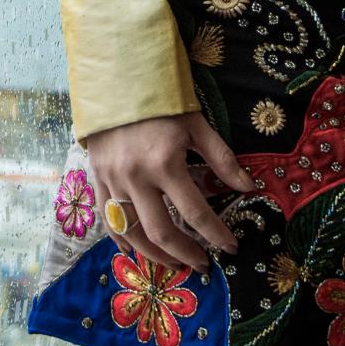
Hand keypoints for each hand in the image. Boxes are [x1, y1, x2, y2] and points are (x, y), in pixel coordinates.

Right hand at [85, 110, 257, 272]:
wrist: (116, 80)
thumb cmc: (162, 102)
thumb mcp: (197, 124)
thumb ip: (222, 158)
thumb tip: (248, 186)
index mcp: (165, 163)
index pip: (195, 212)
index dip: (215, 234)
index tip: (230, 248)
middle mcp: (136, 177)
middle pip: (161, 232)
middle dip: (184, 254)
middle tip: (202, 265)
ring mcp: (113, 181)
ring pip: (131, 233)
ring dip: (154, 255)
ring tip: (174, 264)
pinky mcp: (97, 179)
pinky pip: (107, 220)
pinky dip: (122, 240)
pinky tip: (136, 251)